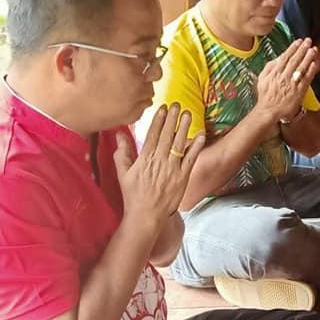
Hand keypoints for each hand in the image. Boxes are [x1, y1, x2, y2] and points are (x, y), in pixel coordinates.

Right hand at [116, 103, 204, 224]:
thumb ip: (122, 152)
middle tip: (177, 104)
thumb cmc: (133, 195)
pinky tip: (200, 134)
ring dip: (184, 127)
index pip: (152, 135)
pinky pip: (191, 159)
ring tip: (188, 113)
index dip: (158, 120)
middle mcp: (159, 162)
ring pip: (179, 144)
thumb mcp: (123, 173)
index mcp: (145, 160)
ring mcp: (172, 169)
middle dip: (172, 118)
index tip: (163, 107)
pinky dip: (196, 146)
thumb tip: (119, 134)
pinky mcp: (183, 177)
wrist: (146, 215)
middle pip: (167, 136)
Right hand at [255, 38, 318, 122]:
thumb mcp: (262, 78)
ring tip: (313, 49)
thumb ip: (269, 67)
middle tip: (308, 41)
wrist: (269, 110)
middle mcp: (284, 76)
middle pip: (295, 60)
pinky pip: (306, 78)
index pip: (285, 57)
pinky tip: (314, 63)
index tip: (299, 41)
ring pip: (301, 67)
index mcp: (275, 72)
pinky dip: (310, 70)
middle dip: (302, 49)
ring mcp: (292, 83)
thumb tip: (278, 58)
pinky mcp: (299, 91)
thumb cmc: (266, 95)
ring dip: (308, 57)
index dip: (293, 48)